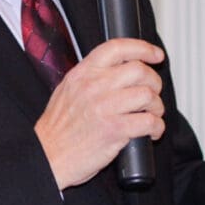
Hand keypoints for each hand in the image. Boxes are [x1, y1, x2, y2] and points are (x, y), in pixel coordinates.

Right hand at [35, 38, 165, 189]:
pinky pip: (149, 122)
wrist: (48, 156)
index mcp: (83, 73)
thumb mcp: (67, 91)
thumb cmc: (57, 130)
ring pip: (147, 95)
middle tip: (153, 94)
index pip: (117, 48)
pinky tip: (151, 132)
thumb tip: (117, 70)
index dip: (143, 48)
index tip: (156, 55)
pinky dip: (156, 127)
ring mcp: (105, 108)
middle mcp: (94, 86)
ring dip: (156, 106)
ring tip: (152, 114)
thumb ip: (89, 77)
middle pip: (139, 71)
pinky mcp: (114, 130)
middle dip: (154, 82)